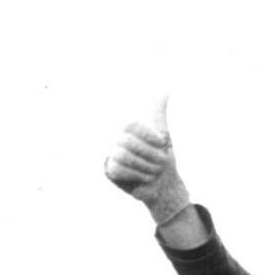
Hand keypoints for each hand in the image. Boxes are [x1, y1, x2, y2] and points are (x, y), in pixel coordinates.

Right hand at [104, 96, 190, 225]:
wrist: (164, 184)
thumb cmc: (162, 157)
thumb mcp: (163, 134)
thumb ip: (159, 113)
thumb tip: (165, 90)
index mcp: (128, 128)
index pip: (130, 125)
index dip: (148, 136)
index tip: (163, 145)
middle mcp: (116, 138)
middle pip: (126, 142)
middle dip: (149, 155)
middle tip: (161, 163)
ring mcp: (111, 154)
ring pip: (122, 156)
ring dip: (144, 166)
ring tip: (154, 172)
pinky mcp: (110, 171)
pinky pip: (119, 170)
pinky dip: (136, 175)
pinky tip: (144, 178)